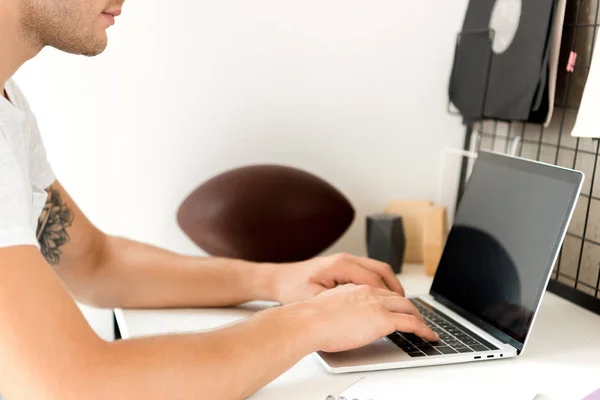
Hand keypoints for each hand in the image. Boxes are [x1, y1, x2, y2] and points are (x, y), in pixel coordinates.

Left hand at [268, 253, 404, 304]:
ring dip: (390, 285)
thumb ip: (336, 304)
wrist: (277, 279)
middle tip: (408, 307)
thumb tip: (358, 314)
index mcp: (340, 266)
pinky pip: (369, 271)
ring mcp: (345, 261)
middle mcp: (345, 260)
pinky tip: (382, 298)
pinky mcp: (343, 266)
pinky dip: (380, 283)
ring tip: (399, 303)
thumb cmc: (291, 288)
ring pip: (377, 269)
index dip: (390, 297)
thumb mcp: (313, 299)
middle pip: (382, 270)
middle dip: (396, 289)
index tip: (401, 311)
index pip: (374, 280)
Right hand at [287, 284, 437, 352]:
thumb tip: (341, 319)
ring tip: (425, 327)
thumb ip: (339, 309)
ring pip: (408, 307)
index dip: (392, 299)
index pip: (380, 291)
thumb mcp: (326, 307)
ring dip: (419, 317)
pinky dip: (423, 329)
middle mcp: (368, 292)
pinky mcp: (383, 319)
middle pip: (397, 297)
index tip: (396, 306)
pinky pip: (411, 323)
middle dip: (409, 307)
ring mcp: (377, 304)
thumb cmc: (310, 318)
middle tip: (415, 317)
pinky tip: (428, 336)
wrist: (308, 321)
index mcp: (354, 288)